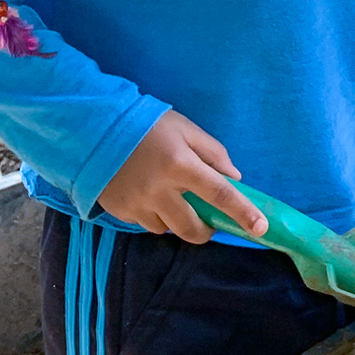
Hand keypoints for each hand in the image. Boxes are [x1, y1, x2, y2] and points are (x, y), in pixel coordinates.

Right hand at [97, 111, 265, 242]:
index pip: (219, 194)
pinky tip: (148, 195)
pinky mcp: (120, 211)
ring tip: (169, 198)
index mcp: (181, 164)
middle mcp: (160, 189)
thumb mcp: (185, 128)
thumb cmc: (147, 124)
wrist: (94, 127)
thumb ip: (213, 152)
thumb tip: (234, 178)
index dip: (243, 213)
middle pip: (193, 228)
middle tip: (208, 222)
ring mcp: (138, 203)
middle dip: (205, 231)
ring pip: (168, 229)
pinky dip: (154, 216)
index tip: (260, 228)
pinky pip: (146, 224)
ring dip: (176, 220)